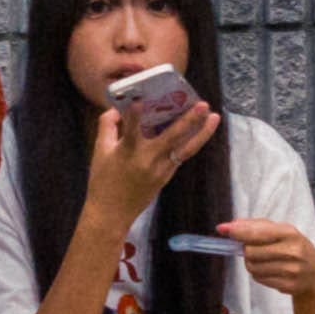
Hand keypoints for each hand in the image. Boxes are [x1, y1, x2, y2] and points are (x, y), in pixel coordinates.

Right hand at [85, 101, 219, 234]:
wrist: (112, 213)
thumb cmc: (103, 181)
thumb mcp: (100, 152)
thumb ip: (107, 127)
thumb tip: (116, 109)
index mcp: (127, 152)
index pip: (130, 130)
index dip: (133, 115)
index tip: (138, 100)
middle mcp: (148, 160)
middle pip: (173, 137)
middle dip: (190, 119)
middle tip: (203, 104)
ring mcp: (161, 169)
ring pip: (186, 149)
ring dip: (202, 133)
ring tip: (214, 118)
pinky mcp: (166, 176)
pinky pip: (181, 156)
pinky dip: (191, 142)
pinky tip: (198, 131)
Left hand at [220, 218, 314, 299]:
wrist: (314, 272)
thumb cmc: (292, 246)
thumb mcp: (279, 231)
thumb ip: (254, 226)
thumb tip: (229, 226)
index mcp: (289, 233)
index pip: (258, 233)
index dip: (238, 232)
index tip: (223, 229)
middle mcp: (292, 252)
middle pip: (251, 252)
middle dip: (246, 251)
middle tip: (254, 250)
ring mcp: (292, 271)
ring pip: (253, 267)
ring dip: (251, 264)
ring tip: (264, 261)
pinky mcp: (289, 286)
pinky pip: (259, 279)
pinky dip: (259, 275)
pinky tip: (270, 271)